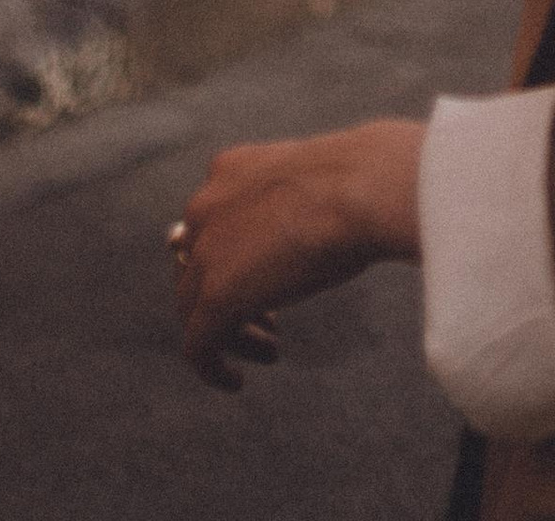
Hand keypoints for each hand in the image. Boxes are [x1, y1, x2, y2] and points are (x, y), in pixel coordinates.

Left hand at [169, 118, 423, 391]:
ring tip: (270, 351)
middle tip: (269, 323)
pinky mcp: (215, 296)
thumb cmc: (358, 184)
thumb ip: (292, 201)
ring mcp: (206, 251)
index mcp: (229, 171)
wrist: (359, 187)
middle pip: (195, 267)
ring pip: (195, 308)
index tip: (267, 283)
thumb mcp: (311, 183)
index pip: (209, 225)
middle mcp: (206, 206)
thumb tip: (315, 223)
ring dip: (230, 334)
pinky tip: (236, 382)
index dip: (233, 260)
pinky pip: (197, 346)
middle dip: (230, 297)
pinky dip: (212, 368)